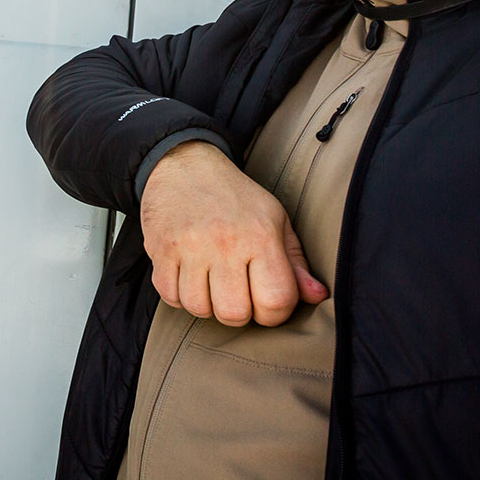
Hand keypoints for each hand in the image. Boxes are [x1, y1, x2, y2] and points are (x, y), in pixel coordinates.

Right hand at [140, 140, 327, 326]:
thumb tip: (318, 296)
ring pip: (199, 309)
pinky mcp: (160, 250)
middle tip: (238, 292)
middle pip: (235, 313)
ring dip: (207, 304)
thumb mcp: (275, 221)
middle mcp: (224, 243)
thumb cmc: (235, 197)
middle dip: (239, 312)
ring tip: (211, 283)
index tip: (267, 301)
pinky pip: (170, 296)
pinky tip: (188, 277)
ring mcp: (189, 247)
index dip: (275, 313)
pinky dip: (179, 295)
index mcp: (260, 236)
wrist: (184, 165)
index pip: (276, 301)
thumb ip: (296, 262)